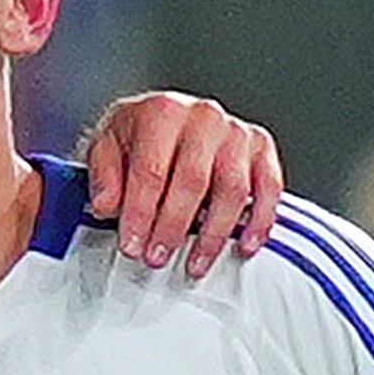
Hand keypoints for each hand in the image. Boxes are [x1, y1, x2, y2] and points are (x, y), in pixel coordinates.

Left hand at [84, 92, 282, 272]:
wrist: (165, 118)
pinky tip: (243, 246)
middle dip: (172, 227)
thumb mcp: (106, 148)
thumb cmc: (138, 136)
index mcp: (163, 111)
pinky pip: (269, 188)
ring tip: (194, 263)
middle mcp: (204, 117)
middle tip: (157, 257)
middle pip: (192, 182)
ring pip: (232, 190)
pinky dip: (260, 221)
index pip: (151, 171)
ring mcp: (236, 132)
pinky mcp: (260, 148)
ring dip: (213, 235)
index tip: (131, 245)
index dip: (140, 214)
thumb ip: (104, 177)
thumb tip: (107, 206)